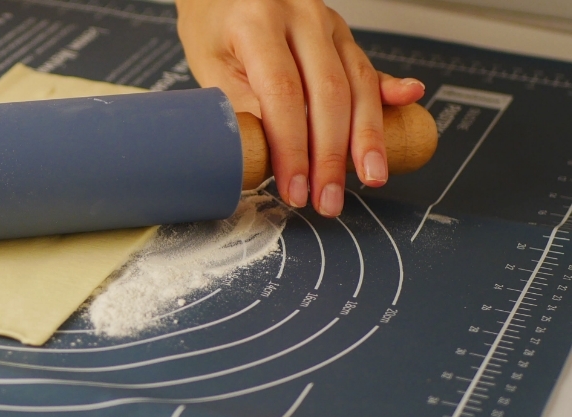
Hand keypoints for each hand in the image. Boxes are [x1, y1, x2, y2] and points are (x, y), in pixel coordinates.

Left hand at [176, 0, 425, 215]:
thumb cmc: (212, 27)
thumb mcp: (209, 64)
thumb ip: (241, 105)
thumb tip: (268, 157)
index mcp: (257, 22)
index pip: (284, 93)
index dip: (293, 148)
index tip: (294, 188)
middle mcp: (300, 16)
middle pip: (329, 92)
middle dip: (332, 155)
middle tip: (330, 199)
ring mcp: (327, 21)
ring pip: (357, 82)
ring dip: (367, 137)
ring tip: (370, 177)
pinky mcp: (341, 33)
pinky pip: (368, 66)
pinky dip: (389, 90)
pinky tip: (408, 102)